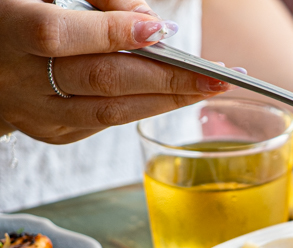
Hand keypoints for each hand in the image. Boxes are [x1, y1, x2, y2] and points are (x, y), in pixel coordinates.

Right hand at [0, 0, 232, 143]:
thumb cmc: (15, 15)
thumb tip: (150, 22)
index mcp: (9, 30)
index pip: (61, 35)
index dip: (113, 34)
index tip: (161, 31)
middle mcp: (19, 78)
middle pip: (102, 81)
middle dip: (167, 78)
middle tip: (217, 75)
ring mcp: (35, 111)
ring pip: (108, 112)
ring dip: (166, 101)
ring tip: (209, 89)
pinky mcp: (50, 132)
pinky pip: (102, 123)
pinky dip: (140, 109)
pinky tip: (172, 97)